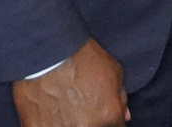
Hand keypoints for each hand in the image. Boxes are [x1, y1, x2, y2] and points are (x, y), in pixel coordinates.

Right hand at [12, 39, 129, 126]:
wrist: (50, 51)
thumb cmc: (82, 58)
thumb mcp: (114, 71)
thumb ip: (120, 97)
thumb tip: (124, 116)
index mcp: (109, 117)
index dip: (107, 119)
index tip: (100, 113)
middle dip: (89, 121)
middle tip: (79, 106)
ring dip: (67, 122)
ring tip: (62, 106)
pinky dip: (47, 123)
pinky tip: (47, 110)